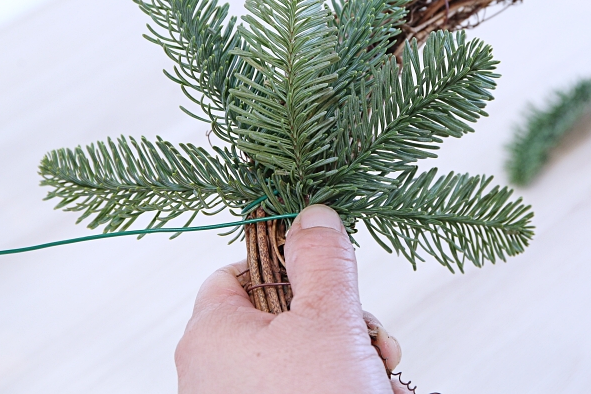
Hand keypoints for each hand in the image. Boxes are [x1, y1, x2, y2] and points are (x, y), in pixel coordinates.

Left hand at [175, 205, 406, 393]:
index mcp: (210, 335)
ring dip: (349, 360)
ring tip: (380, 379)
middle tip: (370, 339)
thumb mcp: (330, 320)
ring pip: (299, 360)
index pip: (237, 273)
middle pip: (278, 318)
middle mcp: (211, 374)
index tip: (328, 279)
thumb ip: (322, 258)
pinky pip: (300, 393)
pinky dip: (339, 390)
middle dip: (338, 323)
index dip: (286, 266)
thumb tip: (311, 214)